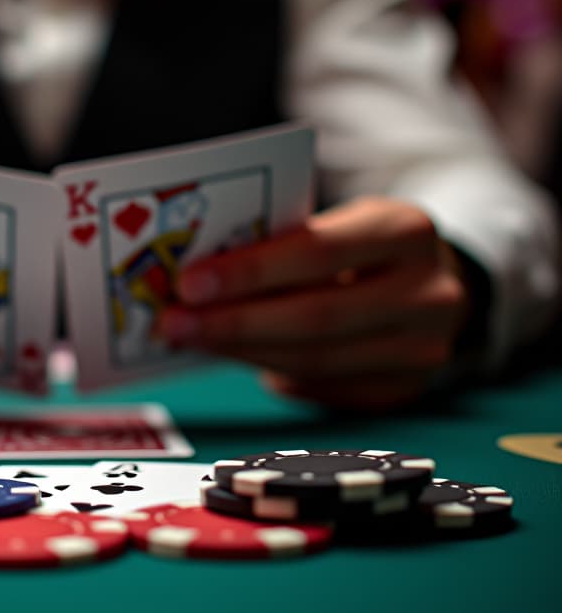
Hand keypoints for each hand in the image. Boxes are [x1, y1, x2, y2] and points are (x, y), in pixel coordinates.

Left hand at [159, 197, 469, 410]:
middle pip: (316, 316)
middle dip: (235, 322)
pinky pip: (322, 388)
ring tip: (194, 338)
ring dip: (243, 351)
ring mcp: (424, 348)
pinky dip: (271, 373)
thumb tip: (198, 278)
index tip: (189, 283)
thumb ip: (285, 245)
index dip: (251, 271)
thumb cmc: (363, 247)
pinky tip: (233, 356)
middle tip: (176, 323)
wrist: (436, 282)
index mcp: (406, 231)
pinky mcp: (407, 389)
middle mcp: (429, 292)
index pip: (319, 252)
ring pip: (315, 360)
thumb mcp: (339, 223)